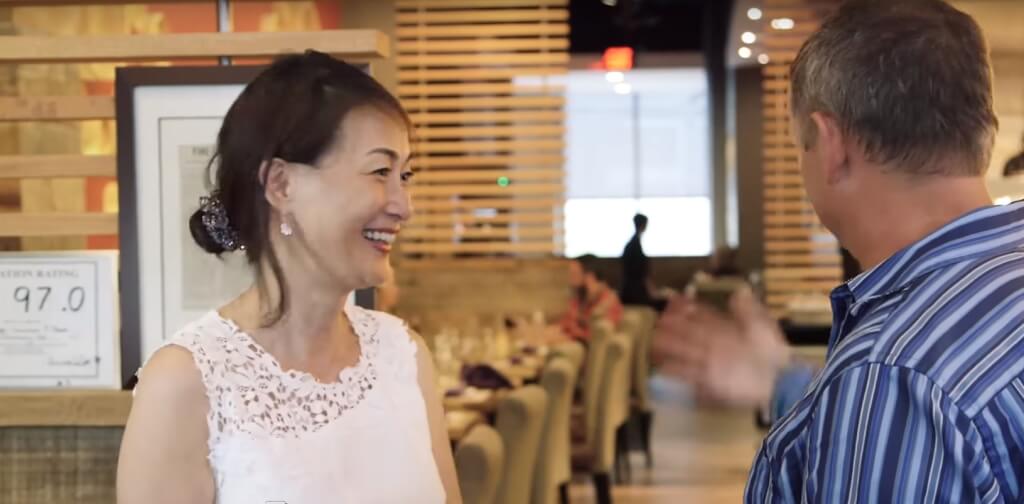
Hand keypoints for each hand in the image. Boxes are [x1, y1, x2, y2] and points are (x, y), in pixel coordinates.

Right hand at [652, 287, 790, 407]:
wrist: (780, 382)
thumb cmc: (773, 353)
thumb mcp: (762, 326)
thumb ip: (748, 310)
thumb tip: (738, 292)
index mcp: (728, 330)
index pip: (704, 317)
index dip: (689, 309)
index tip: (674, 300)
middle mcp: (716, 346)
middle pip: (691, 334)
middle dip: (674, 327)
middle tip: (658, 320)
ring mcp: (712, 364)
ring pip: (686, 353)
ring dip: (669, 347)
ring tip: (653, 340)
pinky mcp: (711, 382)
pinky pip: (689, 375)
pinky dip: (676, 371)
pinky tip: (663, 367)